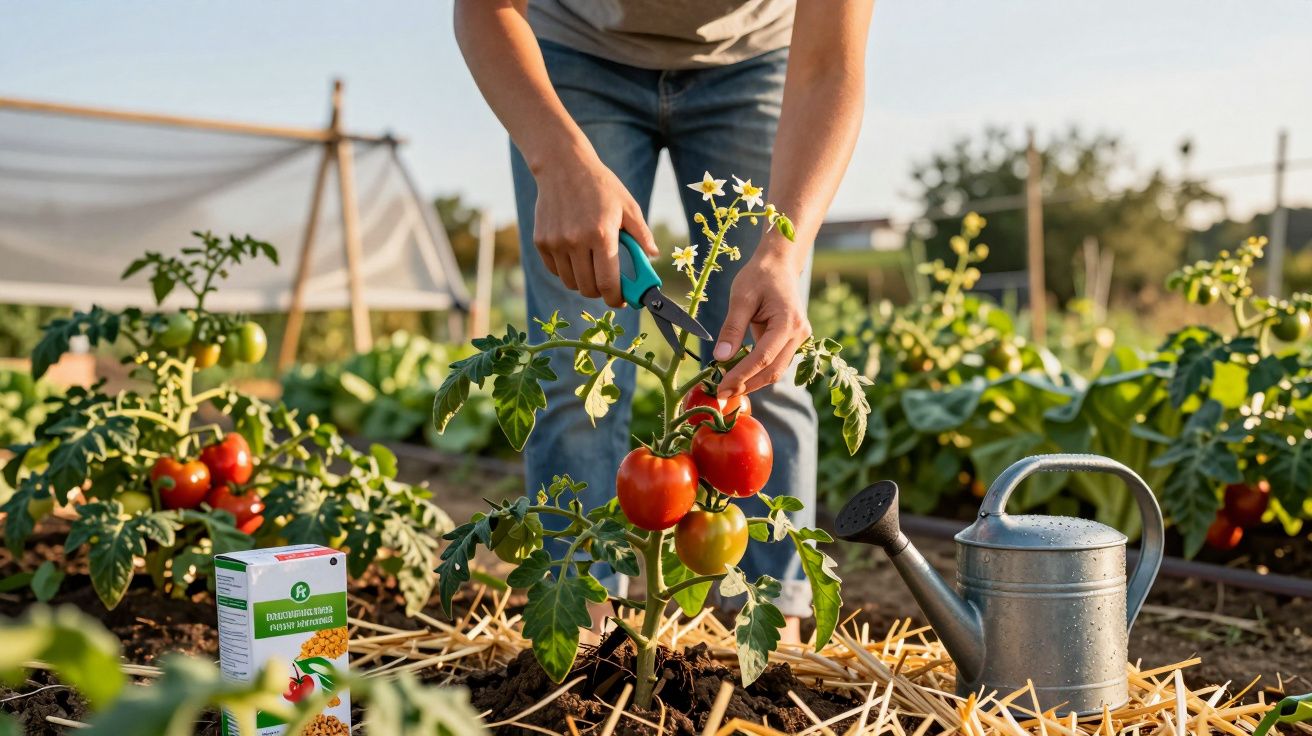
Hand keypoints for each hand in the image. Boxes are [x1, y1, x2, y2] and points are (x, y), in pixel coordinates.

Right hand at [531, 150, 656, 306]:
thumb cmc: (600, 185)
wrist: (563, 166)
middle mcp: (576, 241)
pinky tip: (576, 255)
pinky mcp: (541, 241)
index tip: (621, 300)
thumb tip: (653, 256)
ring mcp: (556, 242)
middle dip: (601, 292)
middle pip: (588, 288)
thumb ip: (641, 234)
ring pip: (571, 282)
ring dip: (584, 282)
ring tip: (592, 266)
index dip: (616, 298)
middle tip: (609, 283)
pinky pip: (556, 271)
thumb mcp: (627, 206)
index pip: (608, 283)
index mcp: (601, 234)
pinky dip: (567, 271)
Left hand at [714, 253, 810, 397]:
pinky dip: (759, 372)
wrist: (780, 264)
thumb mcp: (741, 298)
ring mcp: (800, 339)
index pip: (763, 357)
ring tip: (728, 388)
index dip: (741, 375)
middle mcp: (799, 334)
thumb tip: (720, 358)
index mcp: (788, 322)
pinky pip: (777, 362)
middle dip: (747, 384)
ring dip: (753, 381)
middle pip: (773, 370)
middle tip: (721, 394)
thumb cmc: (759, 276)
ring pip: (777, 370)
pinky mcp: (794, 341)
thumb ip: (732, 329)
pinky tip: (740, 376)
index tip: (721, 387)